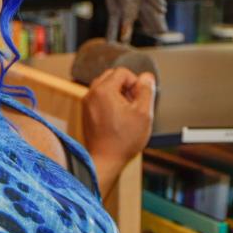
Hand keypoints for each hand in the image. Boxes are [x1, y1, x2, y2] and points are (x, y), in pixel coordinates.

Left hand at [82, 67, 154, 183]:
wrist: (105, 160)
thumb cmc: (123, 140)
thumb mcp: (143, 113)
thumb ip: (146, 91)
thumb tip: (146, 77)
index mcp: (103, 91)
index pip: (122, 72)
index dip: (135, 82)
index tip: (140, 97)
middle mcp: (91, 94)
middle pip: (111, 76)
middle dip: (126, 86)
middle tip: (134, 103)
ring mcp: (86, 103)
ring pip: (105, 87)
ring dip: (118, 93)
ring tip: (127, 111)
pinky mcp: (86, 112)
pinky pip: (99, 98)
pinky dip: (110, 102)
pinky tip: (118, 118)